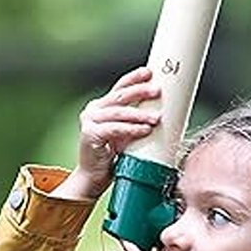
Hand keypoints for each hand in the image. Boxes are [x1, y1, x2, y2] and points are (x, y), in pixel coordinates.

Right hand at [53, 67, 160, 199]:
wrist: (93, 177)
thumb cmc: (112, 156)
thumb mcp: (126, 133)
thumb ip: (135, 120)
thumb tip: (160, 111)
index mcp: (101, 106)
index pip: (119, 87)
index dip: (134, 78)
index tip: (149, 72)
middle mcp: (93, 110)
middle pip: (120, 96)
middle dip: (140, 91)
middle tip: (157, 91)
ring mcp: (89, 121)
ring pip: (118, 112)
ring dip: (140, 114)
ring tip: (156, 117)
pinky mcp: (89, 135)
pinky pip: (114, 128)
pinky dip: (131, 129)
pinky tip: (144, 130)